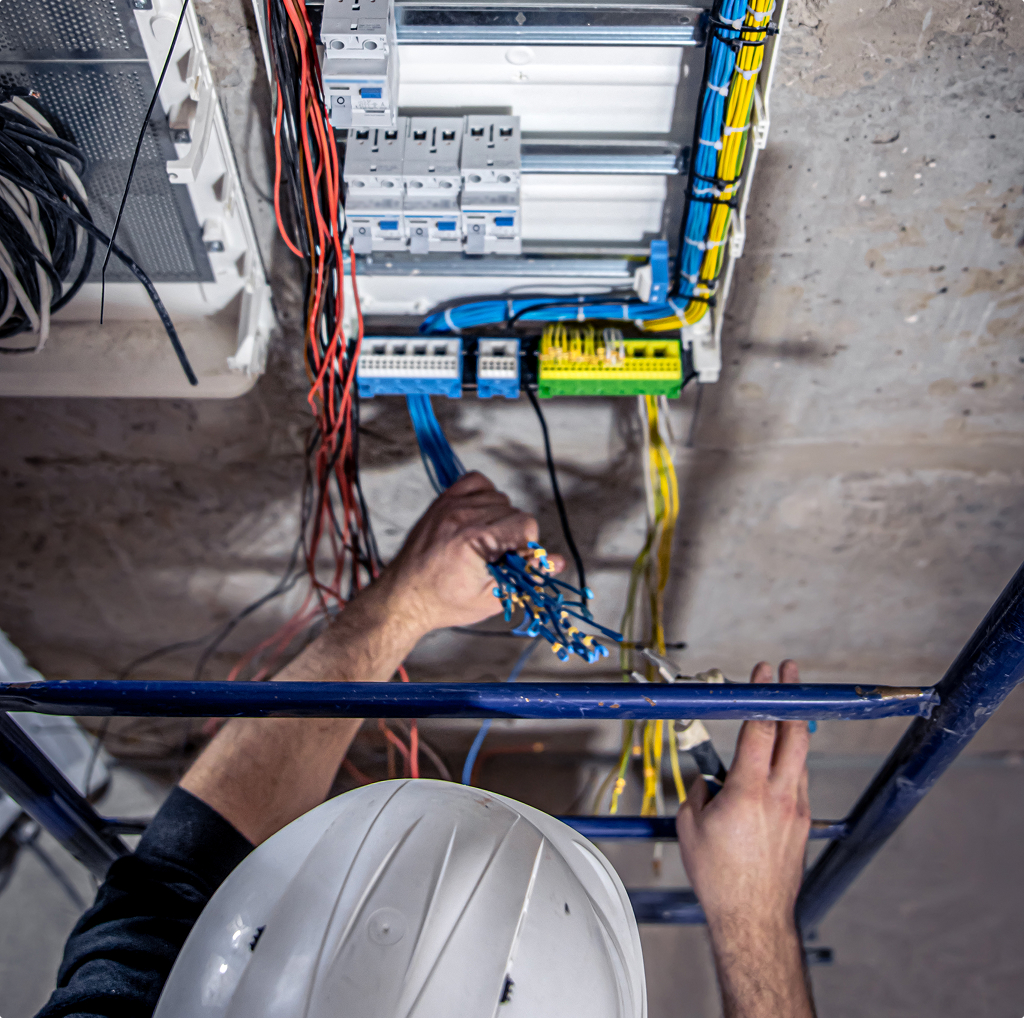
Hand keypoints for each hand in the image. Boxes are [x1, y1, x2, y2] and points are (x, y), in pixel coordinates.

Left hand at [377, 471, 562, 634]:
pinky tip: (479, 518)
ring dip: (499, 518)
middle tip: (495, 559)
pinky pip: (477, 481)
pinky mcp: (442, 501)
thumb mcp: (492, 598)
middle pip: (514, 511)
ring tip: (484, 543)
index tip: (512, 563)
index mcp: (475, 539)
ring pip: (499, 497)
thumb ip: (527, 577)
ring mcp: (450, 505)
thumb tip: (558, 562)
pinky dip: (484, 495)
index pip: (526, 523)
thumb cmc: (445, 602)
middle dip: (513, 536)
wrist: (404, 597)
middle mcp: (462, 516)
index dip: (526, 546)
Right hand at [676, 660, 814, 1017]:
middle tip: (789, 675)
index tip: (764, 674)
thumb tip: (706, 782)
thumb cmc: (720, 877)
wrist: (753, 917)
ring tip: (784, 710)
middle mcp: (779, 795)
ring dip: (793, 728)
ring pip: (800, 756)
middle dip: (792, 697)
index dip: (762, 696)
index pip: (760, 729)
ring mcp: (796, 809)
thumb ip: (698, 793)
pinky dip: (791, 762)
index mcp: (748, 791)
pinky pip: (799, 780)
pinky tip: (780, 760)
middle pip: (795, 734)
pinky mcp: (802, 823)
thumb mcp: (690, 827)